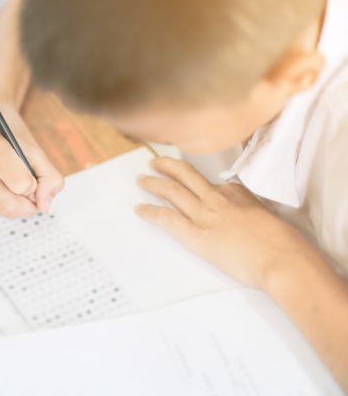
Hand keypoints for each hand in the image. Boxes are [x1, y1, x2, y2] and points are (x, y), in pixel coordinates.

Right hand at [0, 99, 63, 217]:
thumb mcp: (34, 147)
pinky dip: (3, 199)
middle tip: (34, 191)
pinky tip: (1, 182)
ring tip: (16, 182)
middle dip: (27, 203)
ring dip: (16, 202)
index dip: (35, 185)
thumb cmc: (8, 133)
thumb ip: (48, 176)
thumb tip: (45, 205)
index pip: (21, 185)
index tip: (36, 175)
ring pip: (0, 209)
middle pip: (8, 204)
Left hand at [135, 157, 316, 287]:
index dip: (199, 183)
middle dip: (167, 166)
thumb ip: (251, 213)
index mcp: (236, 192)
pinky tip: (140, 209)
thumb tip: (245, 219)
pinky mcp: (195, 235)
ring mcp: (204, 215)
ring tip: (142, 180)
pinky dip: (150, 211)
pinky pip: (166, 218)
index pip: (212, 183)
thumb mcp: (268, 217)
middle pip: (185, 175)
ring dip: (153, 183)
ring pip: (171, 191)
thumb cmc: (284, 244)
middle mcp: (217, 198)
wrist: (282, 260)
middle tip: (154, 163)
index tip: (190, 181)